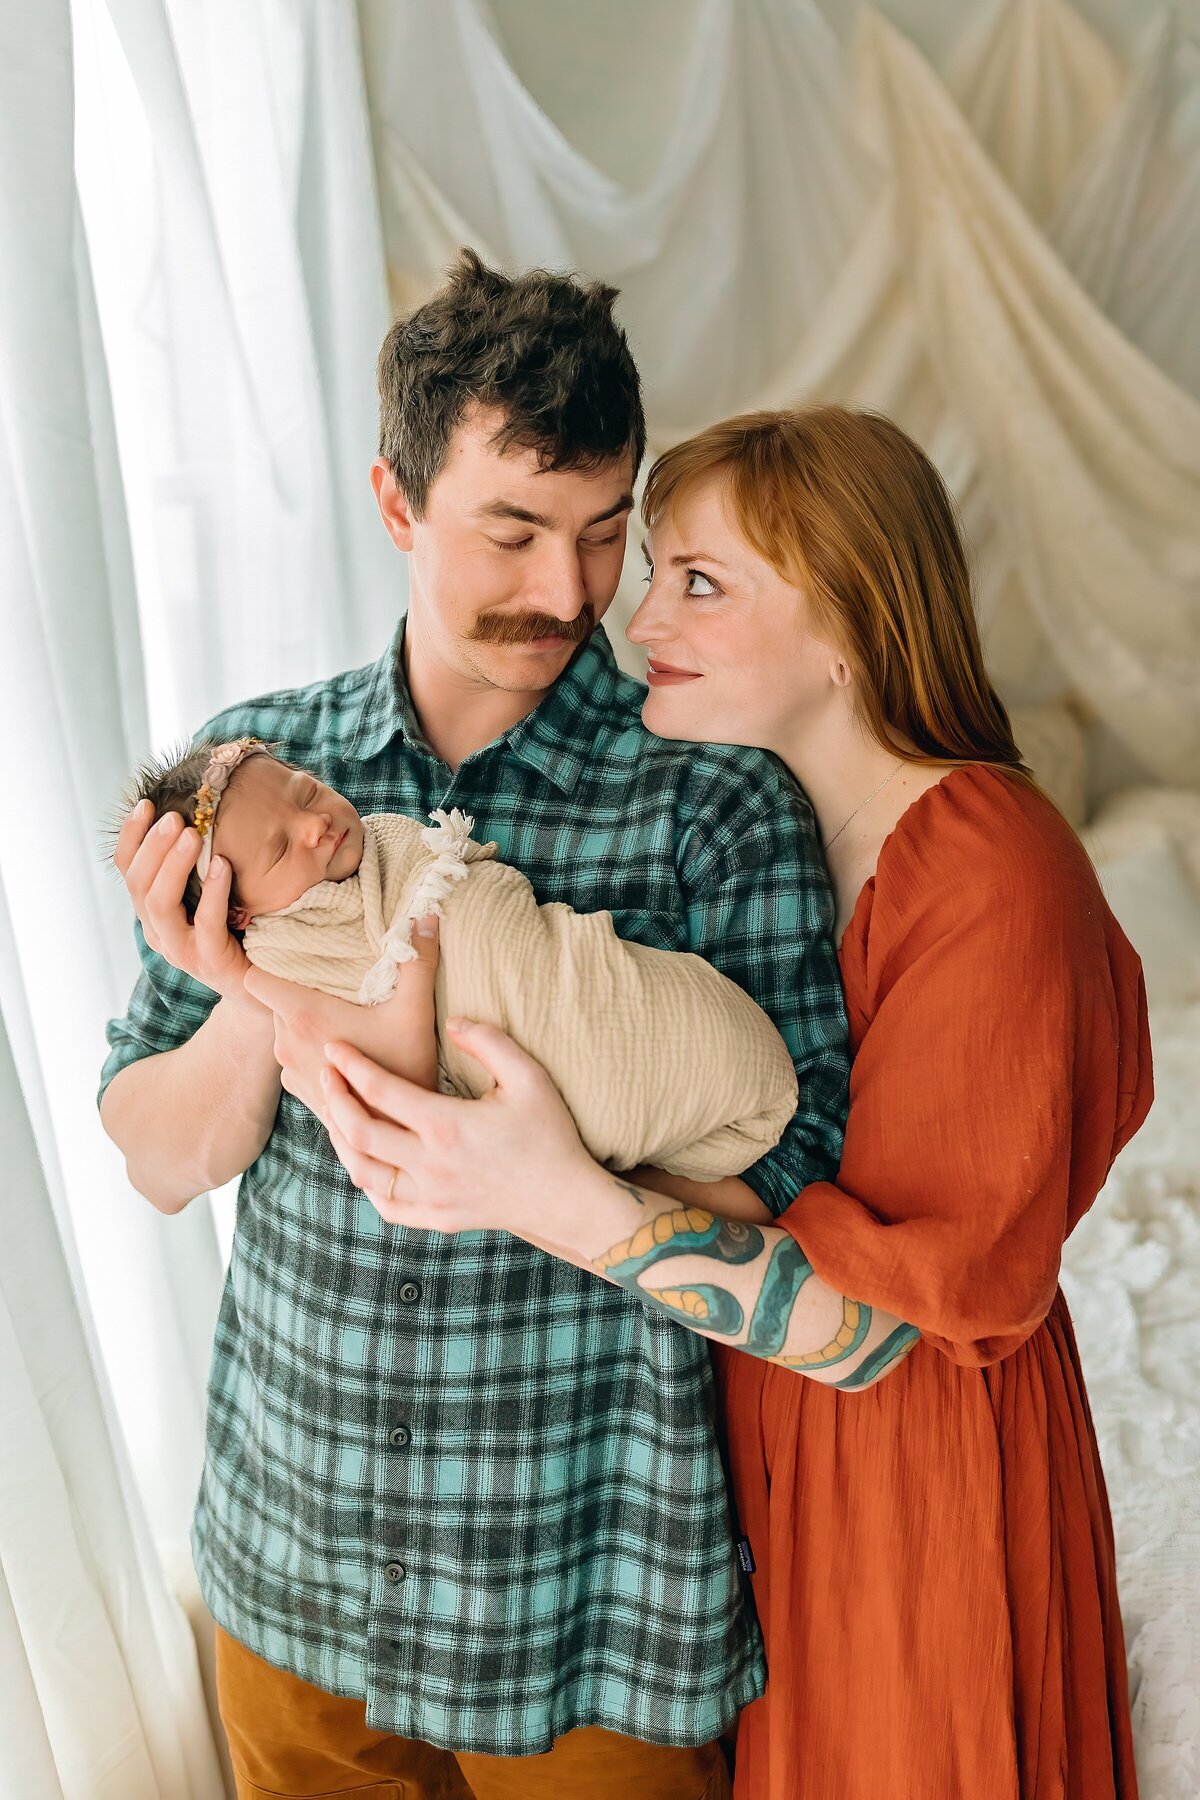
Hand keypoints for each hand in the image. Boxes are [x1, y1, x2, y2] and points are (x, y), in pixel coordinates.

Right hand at [114, 798, 251, 1007]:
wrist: (261, 987)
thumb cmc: (237, 933)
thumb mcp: (210, 896)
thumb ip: (198, 867)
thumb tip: (200, 814)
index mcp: (153, 913)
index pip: (128, 871)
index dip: (131, 838)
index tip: (145, 805)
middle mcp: (159, 932)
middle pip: (139, 885)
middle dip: (153, 846)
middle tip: (173, 817)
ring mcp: (181, 950)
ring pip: (160, 904)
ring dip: (173, 865)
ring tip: (191, 835)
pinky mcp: (210, 962)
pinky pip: (206, 924)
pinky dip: (213, 892)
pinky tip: (223, 865)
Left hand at [243, 917, 440, 1117]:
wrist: (399, 1135)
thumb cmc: (407, 1069)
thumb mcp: (416, 1012)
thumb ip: (417, 961)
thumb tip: (427, 914)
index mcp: (304, 1016)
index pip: (255, 978)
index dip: (266, 964)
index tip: (287, 953)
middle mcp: (286, 1043)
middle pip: (273, 1001)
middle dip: (295, 990)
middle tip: (327, 982)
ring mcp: (289, 1070)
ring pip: (283, 1029)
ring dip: (303, 1022)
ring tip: (337, 1017)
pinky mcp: (297, 1091)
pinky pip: (293, 1056)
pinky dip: (310, 1049)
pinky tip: (340, 1049)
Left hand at [320, 1019, 593, 1231]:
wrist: (564, 1199)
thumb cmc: (549, 1134)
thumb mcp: (529, 1077)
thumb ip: (489, 1041)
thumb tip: (452, 1021)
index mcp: (447, 1126)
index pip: (380, 1090)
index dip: (351, 1065)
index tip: (335, 1048)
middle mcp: (430, 1165)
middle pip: (358, 1131)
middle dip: (334, 1098)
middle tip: (326, 1075)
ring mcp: (430, 1197)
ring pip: (362, 1171)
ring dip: (341, 1140)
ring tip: (337, 1113)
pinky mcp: (435, 1218)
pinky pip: (383, 1204)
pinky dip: (366, 1179)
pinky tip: (365, 1158)